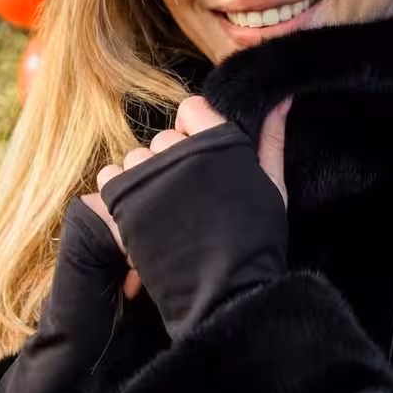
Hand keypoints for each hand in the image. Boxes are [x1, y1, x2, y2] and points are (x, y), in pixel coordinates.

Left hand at [83, 95, 291, 333]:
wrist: (225, 293)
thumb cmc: (256, 240)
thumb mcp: (272, 185)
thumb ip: (271, 139)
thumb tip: (281, 98)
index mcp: (218, 143)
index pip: (191, 108)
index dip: (196, 130)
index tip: (202, 158)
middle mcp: (180, 153)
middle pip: (165, 137)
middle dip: (174, 161)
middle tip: (191, 196)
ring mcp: (149, 178)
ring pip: (137, 157)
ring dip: (147, 177)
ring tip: (167, 209)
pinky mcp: (124, 203)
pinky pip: (111, 177)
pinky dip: (121, 191)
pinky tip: (143, 213)